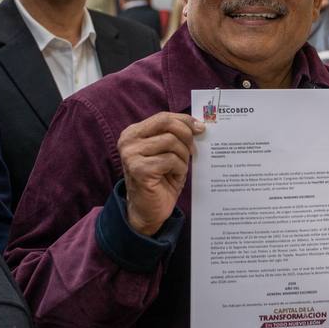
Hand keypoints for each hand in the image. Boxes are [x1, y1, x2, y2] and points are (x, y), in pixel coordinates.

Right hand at [117, 112, 204, 235]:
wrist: (148, 210)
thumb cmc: (161, 180)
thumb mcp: (168, 152)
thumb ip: (177, 136)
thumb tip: (199, 125)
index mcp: (133, 133)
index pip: (163, 117)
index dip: (184, 120)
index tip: (200, 128)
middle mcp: (128, 141)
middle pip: (167, 124)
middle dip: (186, 136)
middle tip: (193, 150)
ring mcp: (131, 155)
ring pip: (171, 142)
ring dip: (183, 156)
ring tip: (179, 168)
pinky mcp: (139, 170)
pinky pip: (170, 160)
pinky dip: (179, 168)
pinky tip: (174, 176)